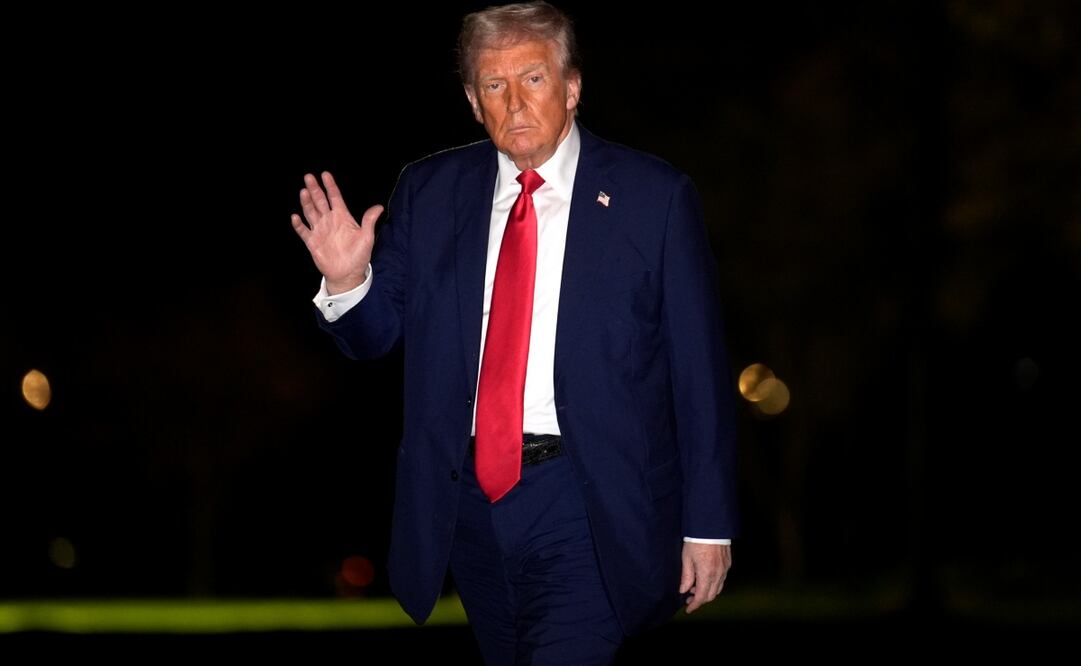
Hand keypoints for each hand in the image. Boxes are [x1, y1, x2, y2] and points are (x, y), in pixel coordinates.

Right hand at [291, 171, 382, 294]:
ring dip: (307, 202)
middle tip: (309, 177)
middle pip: (320, 201)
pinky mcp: (312, 242)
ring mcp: (320, 230)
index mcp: (342, 217)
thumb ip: (369, 221)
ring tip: (304, 191)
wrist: (347, 274)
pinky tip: (295, 217)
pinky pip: (303, 231)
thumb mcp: (367, 237)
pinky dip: (298, 224)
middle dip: (315, 189)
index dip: (330, 186)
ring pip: (310, 212)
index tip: (325, 174)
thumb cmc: (359, 256)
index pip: (335, 197)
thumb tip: (379, 207)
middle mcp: (330, 221)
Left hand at [679, 542, 731, 613]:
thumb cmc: (697, 540)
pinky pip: (722, 579)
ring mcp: (725, 569)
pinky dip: (714, 584)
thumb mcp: (686, 558)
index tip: (688, 609)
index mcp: (706, 574)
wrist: (711, 526)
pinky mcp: (728, 563)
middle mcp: (718, 574)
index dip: (694, 605)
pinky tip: (705, 578)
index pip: (701, 597)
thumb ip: (686, 576)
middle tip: (689, 598)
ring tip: (695, 587)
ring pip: (718, 588)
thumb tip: (683, 590)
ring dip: (707, 592)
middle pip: (711, 595)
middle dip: (700, 599)